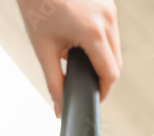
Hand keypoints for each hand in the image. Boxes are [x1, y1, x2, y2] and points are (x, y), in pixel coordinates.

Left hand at [16, 0, 121, 116]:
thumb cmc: (37, 7)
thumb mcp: (43, 50)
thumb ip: (54, 83)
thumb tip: (60, 108)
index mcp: (93, 32)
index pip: (110, 73)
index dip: (103, 91)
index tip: (93, 99)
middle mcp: (107, 19)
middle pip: (116, 62)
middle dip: (102, 77)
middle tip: (83, 85)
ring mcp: (110, 9)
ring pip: (115, 48)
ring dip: (101, 60)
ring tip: (77, 61)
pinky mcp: (108, 4)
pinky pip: (110, 32)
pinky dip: (100, 43)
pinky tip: (79, 43)